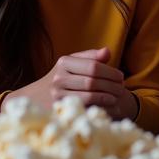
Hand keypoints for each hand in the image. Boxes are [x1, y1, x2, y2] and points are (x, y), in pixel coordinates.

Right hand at [6, 47, 138, 119]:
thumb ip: (91, 57)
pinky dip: (100, 104)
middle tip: (122, 88)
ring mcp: (58, 93)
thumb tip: (107, 51)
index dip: (110, 71)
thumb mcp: (73, 64)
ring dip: (108, 95)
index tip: (121, 76)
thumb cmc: (63, 78)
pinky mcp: (60, 107)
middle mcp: (59, 77)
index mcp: (64, 62)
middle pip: (93, 80)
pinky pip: (85, 105)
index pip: (93, 65)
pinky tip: (109, 104)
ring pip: (90, 93)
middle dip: (112, 84)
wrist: (36, 97)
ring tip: (117, 95)